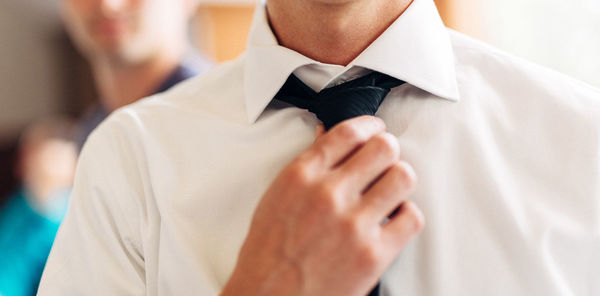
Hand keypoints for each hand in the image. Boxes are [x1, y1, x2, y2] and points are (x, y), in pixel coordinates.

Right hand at [221, 116, 423, 295]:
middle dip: (387, 151)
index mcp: (300, 176)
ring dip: (399, 181)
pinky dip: (405, 216)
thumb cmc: (268, 253)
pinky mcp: (374, 254)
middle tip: (384, 161)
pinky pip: (411, 217)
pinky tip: (391, 221)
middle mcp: (328, 194)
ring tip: (389, 192)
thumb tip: (330, 137)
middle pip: (384, 147)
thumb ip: (307, 167)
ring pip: (403, 177)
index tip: (376, 130)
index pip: (348, 131)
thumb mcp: (276, 198)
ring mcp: (353, 224)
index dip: (370, 126)